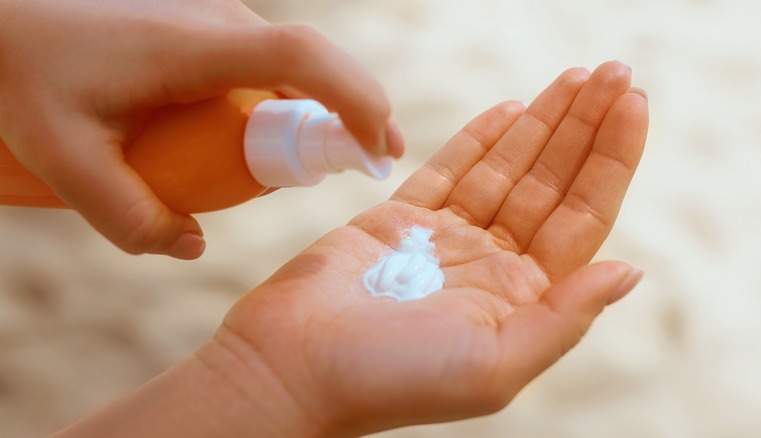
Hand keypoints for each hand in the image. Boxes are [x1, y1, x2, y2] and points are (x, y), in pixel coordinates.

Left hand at [0, 0, 401, 259]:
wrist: (4, 22)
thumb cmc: (27, 77)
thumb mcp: (66, 162)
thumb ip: (129, 219)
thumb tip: (194, 243)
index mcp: (194, 48)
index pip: (302, 57)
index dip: (355, 99)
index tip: (376, 149)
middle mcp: (220, 24)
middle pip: (314, 68)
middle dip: (351, 118)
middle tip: (369, 167)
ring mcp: (218, 23)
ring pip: (294, 70)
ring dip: (317, 115)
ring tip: (322, 161)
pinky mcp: (212, 32)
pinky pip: (269, 69)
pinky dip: (287, 105)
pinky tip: (272, 138)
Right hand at [213, 61, 648, 435]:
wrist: (294, 366)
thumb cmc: (391, 379)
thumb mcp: (495, 366)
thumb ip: (565, 318)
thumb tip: (630, 271)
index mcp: (520, 298)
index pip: (582, 217)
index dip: (611, 159)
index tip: (632, 104)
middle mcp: (490, 265)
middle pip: (550, 183)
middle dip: (584, 127)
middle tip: (613, 72)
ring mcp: (445, 239)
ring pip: (505, 169)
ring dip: (541, 121)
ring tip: (575, 78)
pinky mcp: (400, 219)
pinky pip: (449, 169)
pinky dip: (479, 138)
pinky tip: (510, 108)